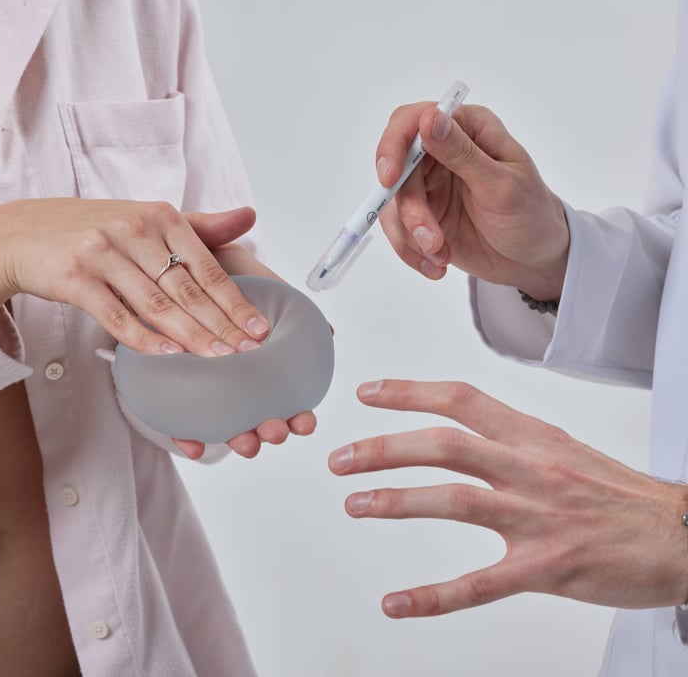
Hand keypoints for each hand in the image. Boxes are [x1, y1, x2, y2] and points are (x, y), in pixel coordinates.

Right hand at [0, 199, 269, 355]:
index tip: (259, 329)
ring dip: (190, 335)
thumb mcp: (148, 219)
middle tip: (246, 352)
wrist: (24, 233)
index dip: (235, 301)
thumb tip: (249, 217)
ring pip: (155, 303)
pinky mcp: (74, 277)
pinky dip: (143, 337)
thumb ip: (200, 225)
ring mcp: (102, 252)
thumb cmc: (95, 230)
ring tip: (217, 358)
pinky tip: (168, 354)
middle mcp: (133, 229)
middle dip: (221, 325)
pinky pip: (115, 315)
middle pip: (186, 288)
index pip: (206, 267)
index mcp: (160, 215)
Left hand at [172, 242, 316, 458]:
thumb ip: (289, 304)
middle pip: (256, 413)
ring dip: (238, 437)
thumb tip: (328, 333)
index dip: (297, 413)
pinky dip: (186, 435)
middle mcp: (235, 375)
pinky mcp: (166, 384)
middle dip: (270, 430)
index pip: (284, 394)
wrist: (172, 248)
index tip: (305, 422)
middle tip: (274, 431)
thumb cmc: (219, 265)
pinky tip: (194, 446)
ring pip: (223, 420)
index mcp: (260, 357)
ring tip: (246, 442)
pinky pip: (176, 417)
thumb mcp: (257, 279)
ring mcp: (202, 382)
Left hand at [329, 379, 687, 617]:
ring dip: (396, 501)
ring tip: (355, 505)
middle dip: (384, 449)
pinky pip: (479, 583)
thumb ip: (509, 439)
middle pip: (444, 444)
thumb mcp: (561, 448)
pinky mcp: (547, 567)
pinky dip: (433, 595)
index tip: (367, 394)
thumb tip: (458, 427)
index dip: (409, 393)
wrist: (681, 535)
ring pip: (453, 499)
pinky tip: (398, 602)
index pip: (460, 400)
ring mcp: (537, 518)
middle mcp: (530, 469)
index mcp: (532, 436)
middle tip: (341, 458)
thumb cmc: (618, 494)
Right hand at [375, 103, 568, 299]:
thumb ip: (463, 153)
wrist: (533, 259)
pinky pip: (399, 231)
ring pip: (394, 204)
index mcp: (466, 129)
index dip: (393, 146)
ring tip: (442, 256)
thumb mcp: (501, 185)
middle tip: (430, 239)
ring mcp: (429, 185)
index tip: (390, 179)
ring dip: (412, 237)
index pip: (412, 121)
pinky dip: (412, 253)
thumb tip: (429, 119)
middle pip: (397, 169)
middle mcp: (442, 152)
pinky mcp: (422, 215)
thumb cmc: (530, 214)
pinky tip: (438, 264)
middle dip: (410, 209)